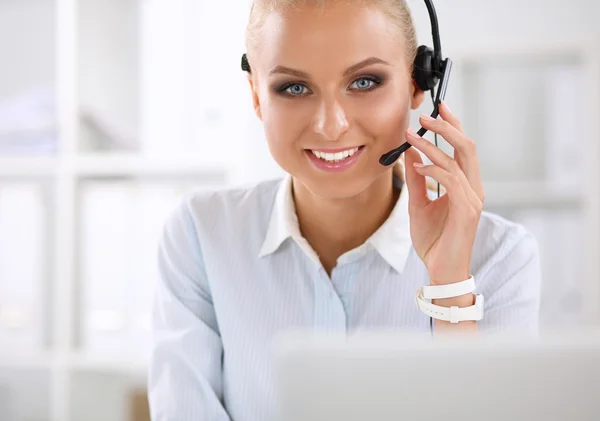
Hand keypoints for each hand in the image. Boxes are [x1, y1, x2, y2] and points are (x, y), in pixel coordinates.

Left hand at [403, 101, 484, 284]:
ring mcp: (473, 199)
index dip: (452, 126)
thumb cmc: (433, 239)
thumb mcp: (418, 204)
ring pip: (458, 161)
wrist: (440, 269)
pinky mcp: (467, 211)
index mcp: (465, 184)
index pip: (462, 148)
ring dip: (433, 146)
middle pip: (467, 147)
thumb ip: (418, 180)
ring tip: (411, 136)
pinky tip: (418, 165)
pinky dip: (434, 169)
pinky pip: (452, 182)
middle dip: (447, 127)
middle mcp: (473, 188)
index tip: (438, 107)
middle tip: (425, 114)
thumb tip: (411, 154)